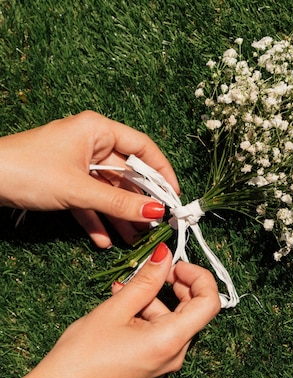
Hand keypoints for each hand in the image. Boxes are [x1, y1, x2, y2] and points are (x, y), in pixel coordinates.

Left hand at [0, 111, 179, 247]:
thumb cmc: (28, 171)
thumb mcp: (80, 189)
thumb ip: (120, 203)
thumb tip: (157, 212)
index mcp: (98, 130)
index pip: (143, 148)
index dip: (162, 172)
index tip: (173, 197)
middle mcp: (90, 143)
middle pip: (126, 173)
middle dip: (140, 201)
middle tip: (157, 224)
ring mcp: (76, 164)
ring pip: (108, 191)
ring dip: (120, 216)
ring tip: (135, 240)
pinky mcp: (62, 182)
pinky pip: (88, 201)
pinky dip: (96, 220)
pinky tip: (104, 241)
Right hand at [0, 243, 220, 377]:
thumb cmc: (82, 358)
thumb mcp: (115, 310)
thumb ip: (145, 281)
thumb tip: (165, 256)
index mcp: (171, 341)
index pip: (209, 303)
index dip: (200, 277)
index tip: (178, 264)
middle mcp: (174, 354)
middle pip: (193, 310)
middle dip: (177, 285)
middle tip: (156, 270)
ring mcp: (164, 361)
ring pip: (172, 319)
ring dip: (154, 298)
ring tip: (123, 289)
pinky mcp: (152, 364)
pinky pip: (160, 332)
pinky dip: (146, 314)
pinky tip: (122, 305)